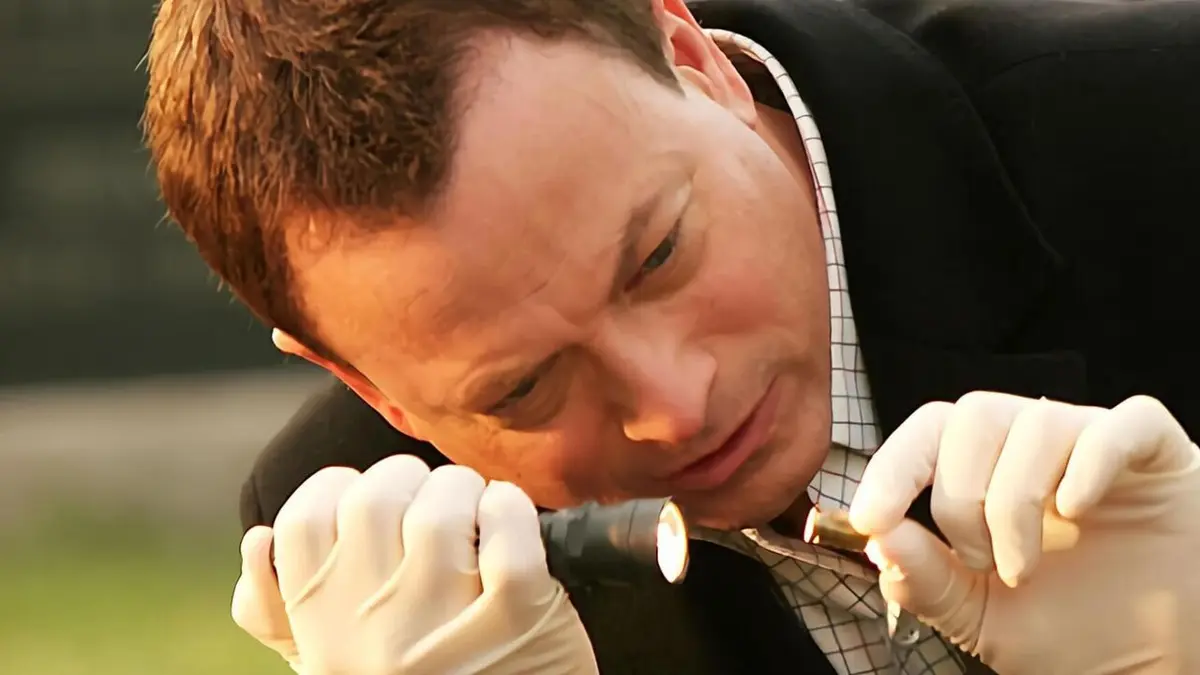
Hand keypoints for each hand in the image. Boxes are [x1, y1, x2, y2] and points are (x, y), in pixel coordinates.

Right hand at [231, 456, 597, 674]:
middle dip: (408, 481)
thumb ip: (281, 610)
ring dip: (464, 491)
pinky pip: (508, 533)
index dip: (337, 490)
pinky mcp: (519, 620)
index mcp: (322, 631)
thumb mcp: (331, 663)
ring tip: (477, 512)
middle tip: (434, 500)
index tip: (368, 499)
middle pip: (374, 499)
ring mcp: (446, 626)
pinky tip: (508, 517)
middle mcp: (373, 630)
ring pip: (441, 509)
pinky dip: (510, 509)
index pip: (301, 523)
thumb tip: (257, 541)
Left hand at [849, 393, 1199, 674]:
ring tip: (1023, 569)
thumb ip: (926, 580)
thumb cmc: (1073, 631)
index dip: (894, 466)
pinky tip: (1078, 512)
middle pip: (974, 416)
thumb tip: (877, 538)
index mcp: (990, 472)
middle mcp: (1039, 448)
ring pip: (1037, 423)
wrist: (1159, 665)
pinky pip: (1122, 426)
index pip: (929, 431)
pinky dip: (1091, 463)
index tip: (870, 518)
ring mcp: (1099, 446)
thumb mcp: (980, 618)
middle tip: (984, 565)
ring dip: (1016, 502)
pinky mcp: (1160, 455)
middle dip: (961, 498)